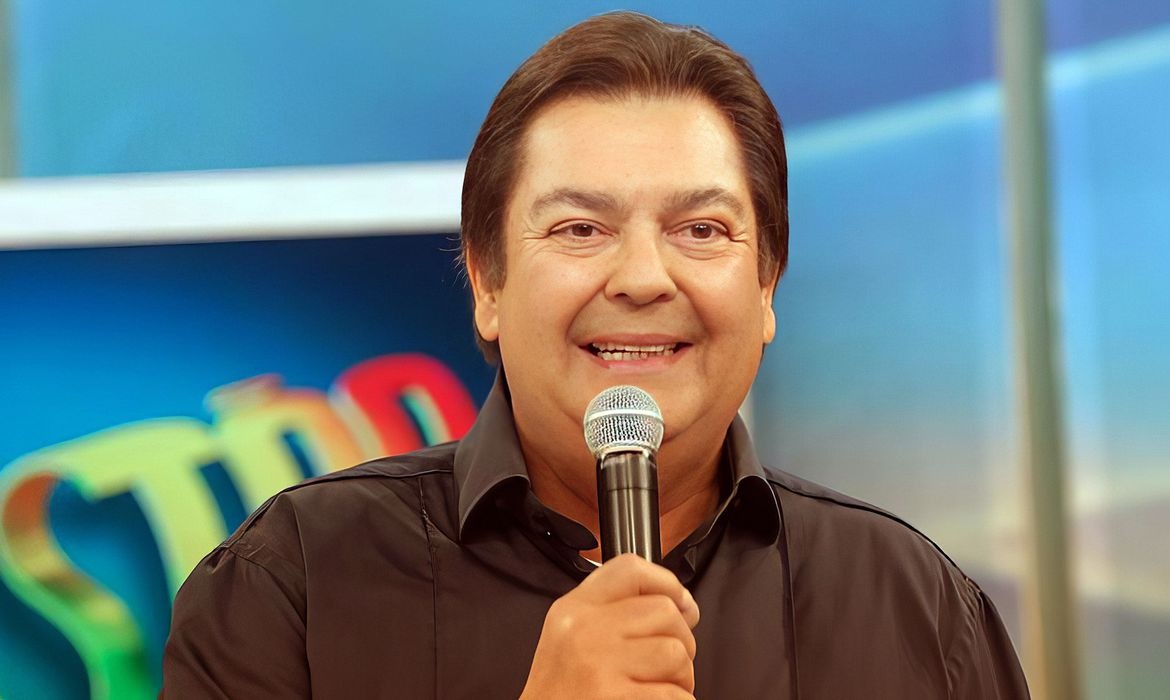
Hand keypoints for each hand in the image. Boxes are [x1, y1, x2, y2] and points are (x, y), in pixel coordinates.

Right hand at [520, 553, 700, 698]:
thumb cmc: (562, 691)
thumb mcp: (571, 636)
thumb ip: (617, 612)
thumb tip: (684, 606)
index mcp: (574, 609)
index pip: (630, 569)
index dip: (667, 583)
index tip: (682, 605)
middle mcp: (584, 630)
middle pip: (665, 612)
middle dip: (681, 640)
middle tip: (668, 664)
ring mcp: (598, 665)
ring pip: (675, 653)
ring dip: (682, 677)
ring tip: (662, 688)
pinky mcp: (614, 697)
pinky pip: (674, 694)